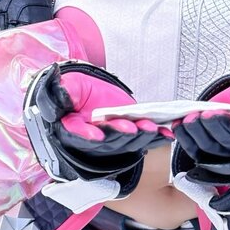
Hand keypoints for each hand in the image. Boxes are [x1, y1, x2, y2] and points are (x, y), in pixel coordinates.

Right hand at [34, 63, 158, 178]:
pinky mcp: (129, 136)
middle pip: (107, 141)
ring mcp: (113, 139)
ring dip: (140, 136)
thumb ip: (64, 93)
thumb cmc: (77, 90)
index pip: (77, 134)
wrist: (91, 92)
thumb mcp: (68, 86)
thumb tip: (62, 98)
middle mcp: (93, 139)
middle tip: (133, 128)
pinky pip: (143, 140)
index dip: (86, 135)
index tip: (97, 134)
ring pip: (126, 142)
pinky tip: (166, 133)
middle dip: (121, 135)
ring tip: (151, 127)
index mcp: (72, 128)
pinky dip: (156, 137)